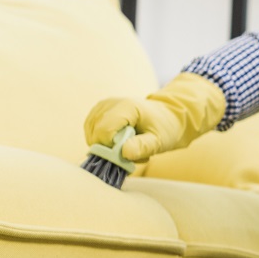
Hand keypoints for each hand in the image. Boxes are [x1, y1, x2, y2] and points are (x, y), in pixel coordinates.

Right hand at [84, 72, 226, 162]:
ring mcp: (101, 107)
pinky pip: (92, 133)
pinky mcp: (97, 113)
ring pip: (91, 136)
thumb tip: (124, 153)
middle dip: (111, 149)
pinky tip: (120, 141)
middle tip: (133, 150)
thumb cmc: (165, 128)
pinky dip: (104, 142)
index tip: (129, 153)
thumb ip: (142, 147)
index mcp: (125, 107)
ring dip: (108, 146)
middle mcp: (108, 104)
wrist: (167, 116)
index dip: (111, 148)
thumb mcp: (159, 141)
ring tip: (129, 144)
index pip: (103, 132)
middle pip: (95, 135)